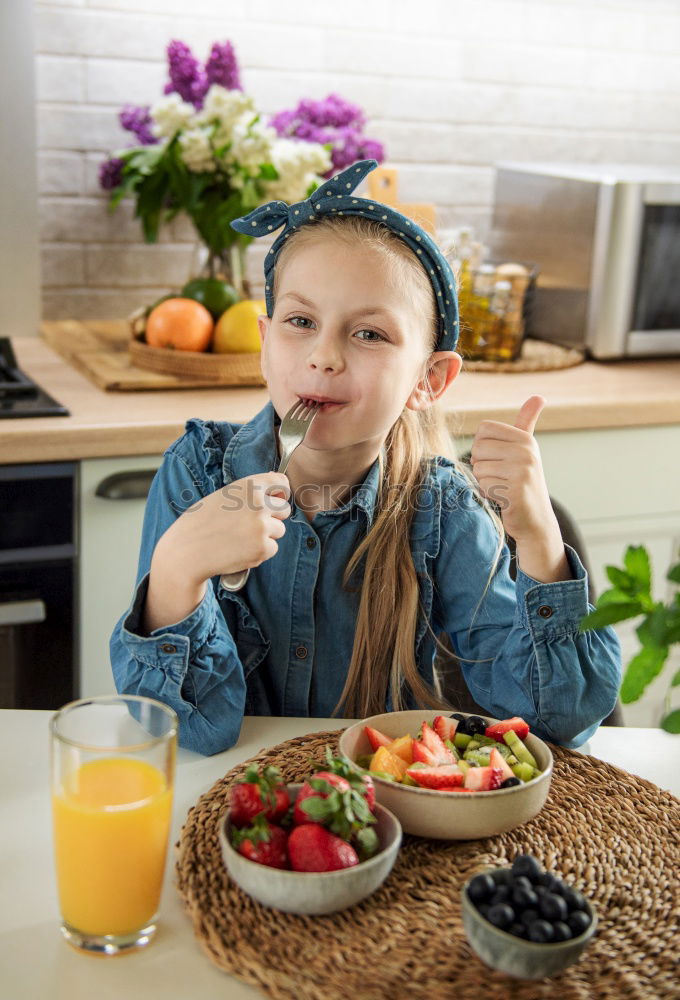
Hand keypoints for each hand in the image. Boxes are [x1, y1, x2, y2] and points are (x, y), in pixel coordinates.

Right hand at [154, 472, 291, 586]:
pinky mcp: (263, 548)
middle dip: (273, 518)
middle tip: (250, 525)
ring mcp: (262, 527)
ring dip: (266, 536)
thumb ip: (249, 492)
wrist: (186, 551)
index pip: (281, 482)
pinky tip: (239, 550)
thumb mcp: (223, 496)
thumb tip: (276, 487)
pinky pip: (272, 549)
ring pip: (279, 530)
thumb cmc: (201, 523)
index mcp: (248, 486)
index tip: (275, 499)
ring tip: (240, 538)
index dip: (280, 493)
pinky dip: (259, 552)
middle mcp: (259, 504)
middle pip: (284, 509)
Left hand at [470, 396, 556, 543]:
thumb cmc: (523, 482)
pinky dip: (490, 494)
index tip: (498, 459)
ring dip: (485, 481)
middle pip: (478, 448)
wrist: (535, 520)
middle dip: (482, 465)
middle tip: (500, 476)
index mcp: (525, 439)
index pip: (484, 429)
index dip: (483, 446)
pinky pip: (484, 485)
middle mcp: (526, 451)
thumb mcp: (526, 450)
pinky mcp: (515, 490)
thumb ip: (526, 423)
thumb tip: (539, 396)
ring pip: (479, 468)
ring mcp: (522, 470)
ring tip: (504, 487)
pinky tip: (505, 498)